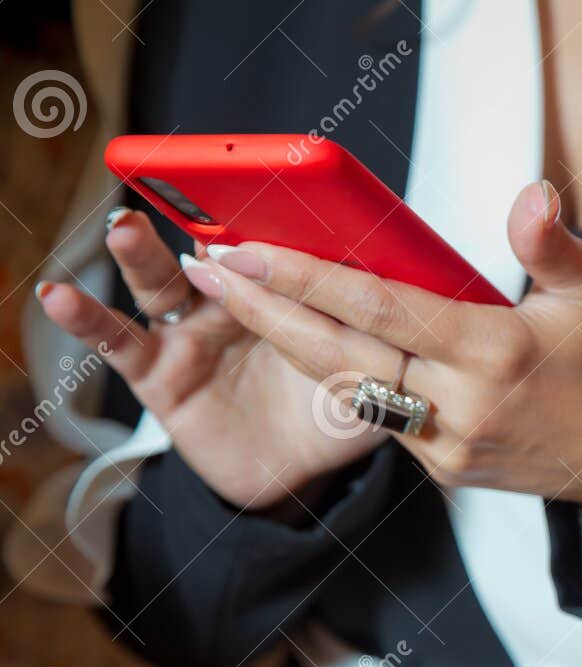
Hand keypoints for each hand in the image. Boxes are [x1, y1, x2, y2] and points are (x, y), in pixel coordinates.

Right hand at [36, 209, 384, 511]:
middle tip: (200, 192)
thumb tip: (431, 309)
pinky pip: (118, 344)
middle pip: (221, 253)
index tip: (280, 188)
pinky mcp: (159, 373)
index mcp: (293, 292)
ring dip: (140, 255)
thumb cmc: (334, 412)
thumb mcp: (371, 376)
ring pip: (163, 284)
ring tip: (125, 228)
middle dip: (207, 221)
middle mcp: (239, 301)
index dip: (283, 223)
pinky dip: (85, 320)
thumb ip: (383, 345)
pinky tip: (59, 298)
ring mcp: (194, 332)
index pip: (285, 247)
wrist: (302, 474)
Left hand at [182, 180, 581, 506]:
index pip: (380, 309)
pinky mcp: (443, 469)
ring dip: (287, 345)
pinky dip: (337, 378)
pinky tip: (303, 344)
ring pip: (348, 390)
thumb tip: (530, 197)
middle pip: (339, 355)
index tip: (249, 249)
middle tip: (207, 270)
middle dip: (264, 311)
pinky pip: (377, 419)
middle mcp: (462, 404)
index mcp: (494, 352)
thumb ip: (552, 245)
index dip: (306, 278)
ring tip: (236, 300)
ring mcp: (448, 445)